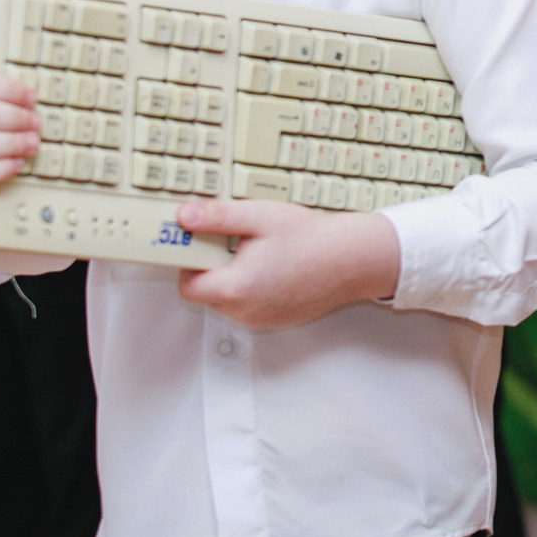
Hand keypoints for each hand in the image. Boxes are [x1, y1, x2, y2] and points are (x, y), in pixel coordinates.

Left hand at [174, 198, 404, 330]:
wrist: (353, 259)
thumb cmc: (311, 239)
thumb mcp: (259, 217)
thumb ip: (217, 217)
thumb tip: (183, 216)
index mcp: (235, 288)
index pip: (186, 285)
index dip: (189, 262)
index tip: (199, 242)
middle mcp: (245, 311)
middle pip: (207, 292)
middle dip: (214, 266)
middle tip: (236, 241)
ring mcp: (261, 319)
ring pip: (229, 300)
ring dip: (234, 277)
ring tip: (260, 252)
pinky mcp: (276, 320)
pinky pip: (250, 306)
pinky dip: (253, 288)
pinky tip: (275, 266)